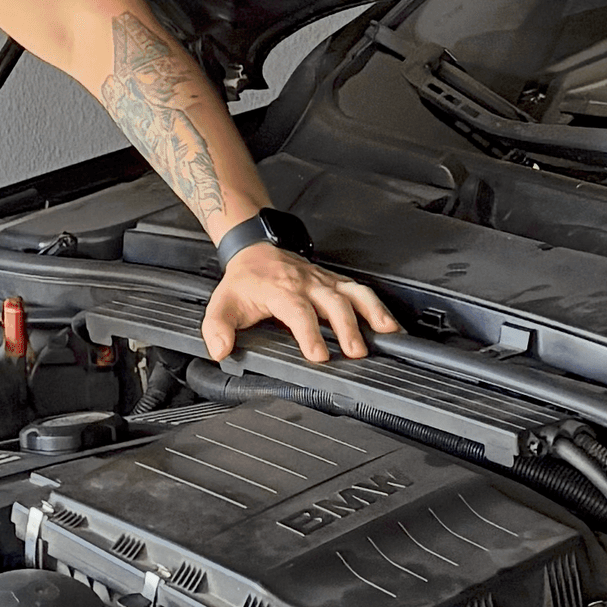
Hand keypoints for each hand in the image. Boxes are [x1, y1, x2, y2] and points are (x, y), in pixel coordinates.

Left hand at [201, 245, 402, 364]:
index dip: (309, 333)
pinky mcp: (335, 281)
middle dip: (347, 328)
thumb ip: (217, 328)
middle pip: (333, 303)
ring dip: (372, 313)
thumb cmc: (245, 281)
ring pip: (353, 293)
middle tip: (356, 352)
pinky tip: (390, 325)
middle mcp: (307, 283)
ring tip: (387, 334)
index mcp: (281, 290)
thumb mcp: (222, 304)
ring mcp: (324, 281)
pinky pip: (361, 291)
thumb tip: (220, 349)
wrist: (255, 250)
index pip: (298, 311)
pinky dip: (378, 307)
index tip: (319, 355)